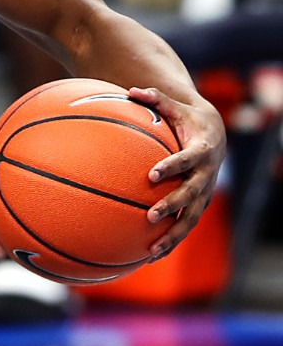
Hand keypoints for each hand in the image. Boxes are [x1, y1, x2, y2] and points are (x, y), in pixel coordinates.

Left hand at [128, 86, 226, 260]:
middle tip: (150, 215)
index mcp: (201, 151)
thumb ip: (155, 98)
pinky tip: (149, 256)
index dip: (172, 166)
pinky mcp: (199, 206)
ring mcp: (204, 194)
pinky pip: (186, 227)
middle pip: (190, 195)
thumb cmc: (187, 118)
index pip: (186, 160)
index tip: (152, 173)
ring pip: (191, 220)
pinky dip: (171, 242)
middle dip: (172, 206)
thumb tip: (131, 90)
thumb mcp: (176, 106)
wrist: (215, 134)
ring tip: (152, 251)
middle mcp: (206, 176)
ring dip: (173, 236)